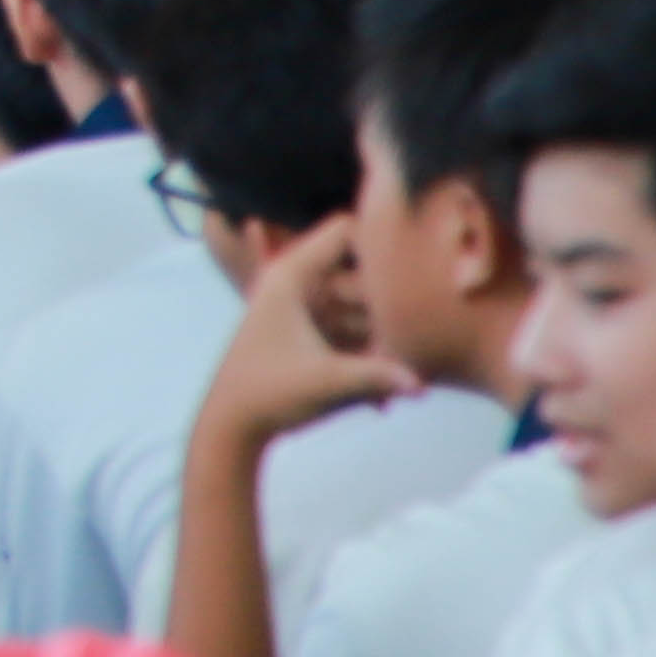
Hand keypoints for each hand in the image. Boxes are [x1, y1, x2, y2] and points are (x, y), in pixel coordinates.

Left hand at [197, 211, 413, 452]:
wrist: (233, 426)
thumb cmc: (270, 391)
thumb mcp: (327, 381)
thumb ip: (377, 377)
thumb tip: (423, 383)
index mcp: (293, 275)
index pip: (343, 231)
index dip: (378, 242)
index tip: (415, 270)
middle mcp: (300, 285)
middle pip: (361, 278)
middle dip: (389, 310)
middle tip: (419, 339)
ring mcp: (307, 310)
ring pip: (362, 312)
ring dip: (383, 342)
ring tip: (406, 374)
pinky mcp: (313, 336)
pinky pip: (353, 336)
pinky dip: (369, 362)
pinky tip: (380, 403)